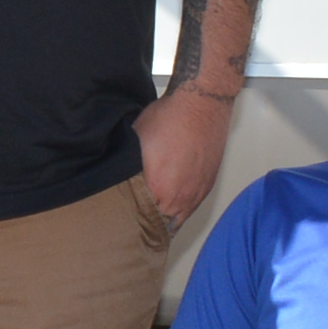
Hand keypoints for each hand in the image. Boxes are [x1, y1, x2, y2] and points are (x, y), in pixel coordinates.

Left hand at [134, 84, 243, 224]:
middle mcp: (181, 197)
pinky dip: (180, 207)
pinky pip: (192, 206)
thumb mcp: (135, 143)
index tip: (123, 217)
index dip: (131, 218)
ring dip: (166, 217)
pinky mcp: (208, 185)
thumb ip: (128, 169)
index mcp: (159, 189)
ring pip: (178, 218)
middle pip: (161, 224)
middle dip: (148, 221)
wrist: (201, 105)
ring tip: (152, 215)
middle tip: (135, 220)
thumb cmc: (169, 119)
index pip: (141, 218)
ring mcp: (197, 192)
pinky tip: (171, 202)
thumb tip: (119, 180)